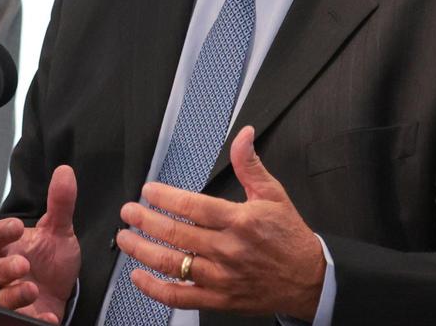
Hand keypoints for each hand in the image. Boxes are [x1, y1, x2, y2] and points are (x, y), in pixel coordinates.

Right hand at [0, 165, 81, 323]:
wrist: (63, 293)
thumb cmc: (51, 260)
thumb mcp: (59, 231)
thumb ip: (60, 204)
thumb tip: (65, 171)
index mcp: (5, 249)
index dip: (0, 232)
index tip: (18, 226)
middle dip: (3, 269)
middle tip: (23, 265)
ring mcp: (6, 298)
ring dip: (12, 295)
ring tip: (33, 290)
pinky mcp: (18, 319)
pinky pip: (16, 321)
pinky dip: (33, 319)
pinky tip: (47, 317)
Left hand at [116, 126, 324, 319]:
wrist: (309, 279)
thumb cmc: (289, 237)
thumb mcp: (273, 194)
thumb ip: (250, 164)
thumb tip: (243, 135)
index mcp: (239, 221)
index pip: (192, 207)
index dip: (165, 197)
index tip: (148, 191)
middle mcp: (227, 249)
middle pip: (176, 234)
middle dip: (145, 221)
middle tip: (129, 212)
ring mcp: (221, 277)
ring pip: (172, 265)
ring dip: (143, 252)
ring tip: (126, 238)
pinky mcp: (219, 299)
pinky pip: (180, 297)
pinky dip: (155, 289)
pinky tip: (139, 277)